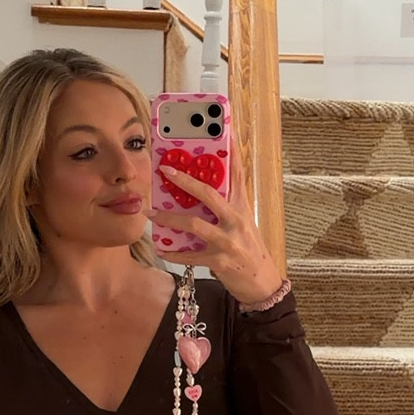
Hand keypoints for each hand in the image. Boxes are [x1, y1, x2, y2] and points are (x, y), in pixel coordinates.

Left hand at [151, 122, 285, 305]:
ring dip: (169, 218)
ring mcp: (229, 241)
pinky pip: (191, 255)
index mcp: (241, 207)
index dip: (230, 152)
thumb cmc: (248, 250)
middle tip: (165, 170)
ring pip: (194, 224)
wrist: (262, 283)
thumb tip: (200, 191)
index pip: (237, 174)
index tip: (222, 131)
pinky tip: (162, 249)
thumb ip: (225, 206)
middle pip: (209, 194)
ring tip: (151, 212)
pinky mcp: (220, 261)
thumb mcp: (242, 223)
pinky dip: (175, 252)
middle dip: (185, 181)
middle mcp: (236, 220)